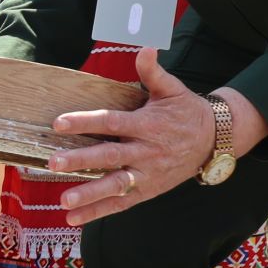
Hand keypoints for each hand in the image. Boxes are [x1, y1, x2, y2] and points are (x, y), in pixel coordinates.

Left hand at [48, 47, 213, 226]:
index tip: (59, 123)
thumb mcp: (172, 89)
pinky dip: (98, 212)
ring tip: (64, 201)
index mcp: (147, 124)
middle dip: (81, 161)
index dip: (85, 122)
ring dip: (89, 194)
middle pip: (109, 156)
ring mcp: (147, 175)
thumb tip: (146, 48)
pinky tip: (74, 219)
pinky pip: (121, 203)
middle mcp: (146, 152)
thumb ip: (153, 72)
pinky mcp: (148, 190)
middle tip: (53, 163)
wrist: (214, 140)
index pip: (112, 122)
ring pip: (115, 185)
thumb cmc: (186, 111)